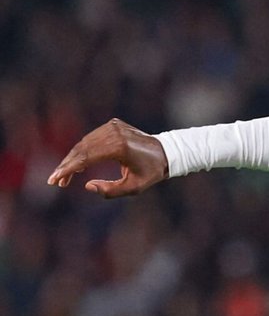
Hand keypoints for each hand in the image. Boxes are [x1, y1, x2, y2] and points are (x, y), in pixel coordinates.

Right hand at [47, 118, 168, 196]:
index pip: (86, 157)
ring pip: (85, 143)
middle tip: (56, 181)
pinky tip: (77, 165)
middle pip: (82, 149)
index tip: (55, 179)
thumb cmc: (151, 172)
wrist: (166, 152)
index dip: (68, 169)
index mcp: (119, 147)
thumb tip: (87, 186)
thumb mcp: (134, 187)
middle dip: (67, 166)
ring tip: (64, 177)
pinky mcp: (113, 124)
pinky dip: (83, 150)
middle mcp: (114, 132)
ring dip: (73, 159)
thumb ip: (111, 190)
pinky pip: (92, 138)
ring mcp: (113, 126)